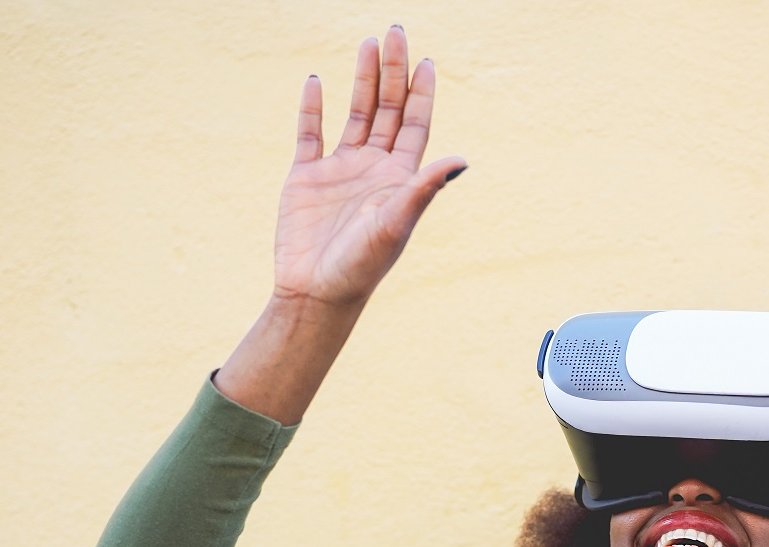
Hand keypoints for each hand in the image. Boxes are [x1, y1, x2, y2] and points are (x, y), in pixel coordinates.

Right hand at [271, 27, 465, 307]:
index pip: (416, 125)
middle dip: (393, 71)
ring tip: (367, 44)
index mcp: (399, 179)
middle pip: (388, 110)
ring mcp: (340, 171)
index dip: (422, 93)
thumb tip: (461, 160)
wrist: (316, 292)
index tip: (426, 60)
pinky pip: (311, 134)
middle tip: (395, 32)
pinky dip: (313, 108)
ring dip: (362, 81)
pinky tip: (318, 81)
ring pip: (355, 114)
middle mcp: (373, 169)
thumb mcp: (397, 224)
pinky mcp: (307, 178)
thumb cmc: (362, 265)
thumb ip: (424, 189)